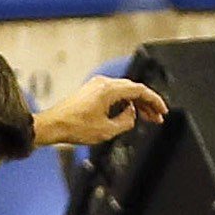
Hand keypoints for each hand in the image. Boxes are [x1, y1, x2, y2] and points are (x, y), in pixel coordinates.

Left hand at [34, 75, 169, 145]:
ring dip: (136, 104)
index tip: (162, 111)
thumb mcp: (107, 130)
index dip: (155, 101)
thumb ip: (126, 121)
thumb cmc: (74, 127)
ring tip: (147, 118)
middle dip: (147, 103)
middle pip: (133, 89)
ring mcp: (96, 86)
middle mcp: (103, 83)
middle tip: (158, 117)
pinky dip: (124, 103)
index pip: (140, 90)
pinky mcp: (91, 92)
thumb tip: (132, 114)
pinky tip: (129, 114)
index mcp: (109, 89)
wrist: (52, 125)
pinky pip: (114, 94)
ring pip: (124, 91)